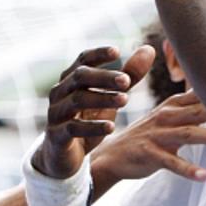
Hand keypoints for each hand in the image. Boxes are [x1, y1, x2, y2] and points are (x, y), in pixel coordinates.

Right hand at [34, 45, 153, 178]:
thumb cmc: (88, 120)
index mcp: (71, 79)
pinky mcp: (57, 136)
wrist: (65, 156)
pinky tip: (111, 127)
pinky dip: (93, 127)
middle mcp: (60, 92)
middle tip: (126, 81)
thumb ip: (129, 76)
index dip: (98, 54)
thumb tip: (149, 49)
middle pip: (79, 77)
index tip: (117, 51)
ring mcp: (56, 114)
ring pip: (77, 101)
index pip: (82, 60)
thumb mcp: (110, 97)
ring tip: (125, 100)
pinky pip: (73, 128)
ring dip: (102, 99)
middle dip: (103, 77)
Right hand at [93, 90, 205, 185]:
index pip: (199, 96)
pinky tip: (203, 176)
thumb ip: (189, 107)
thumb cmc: (147, 135)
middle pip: (197, 111)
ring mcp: (157, 135)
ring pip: (187, 134)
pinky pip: (172, 162)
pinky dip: (188, 169)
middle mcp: (166, 116)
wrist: (113, 155)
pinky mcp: (150, 154)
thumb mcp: (166, 116)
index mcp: (172, 105)